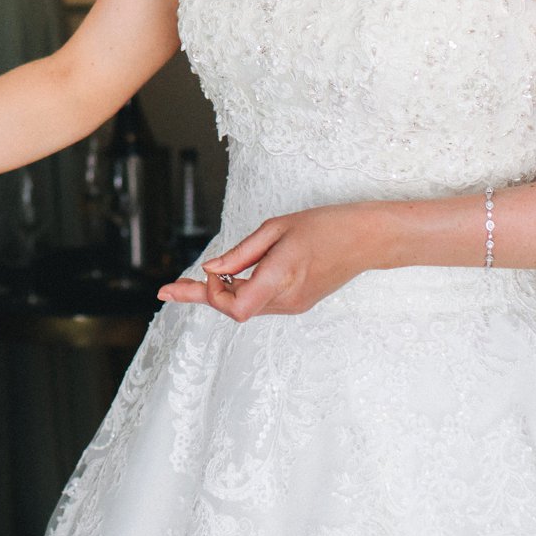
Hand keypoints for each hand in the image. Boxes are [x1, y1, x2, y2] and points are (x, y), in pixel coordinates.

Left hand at [156, 203, 389, 319]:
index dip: (211, 294)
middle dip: (203, 296)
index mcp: (280, 278)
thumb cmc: (324, 226)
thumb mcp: (277, 229)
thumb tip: (210, 268)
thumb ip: (241, 253)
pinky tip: (229, 277)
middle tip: (167, 289)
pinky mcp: (299, 302)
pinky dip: (241, 291)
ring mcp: (295, 305)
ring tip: (194, 281)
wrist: (368, 239)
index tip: (206, 270)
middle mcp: (287, 299)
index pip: (235, 308)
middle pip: (234, 309)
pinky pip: (260, 302)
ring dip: (222, 293)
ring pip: (246, 307)